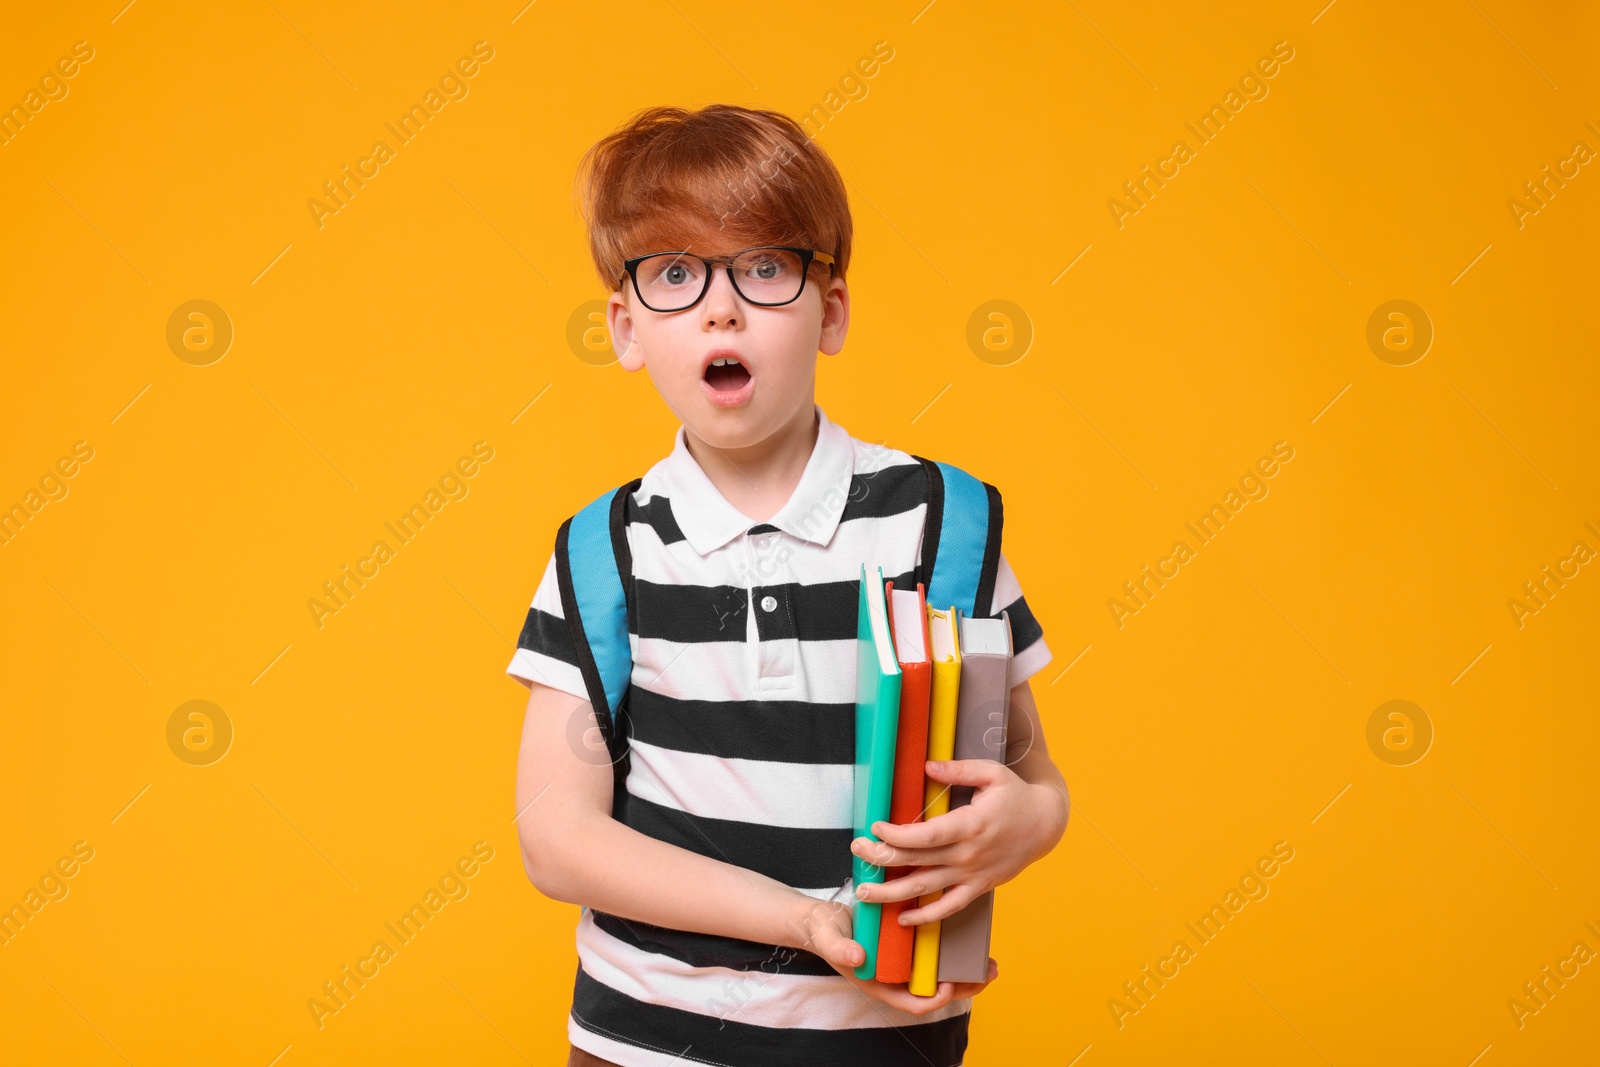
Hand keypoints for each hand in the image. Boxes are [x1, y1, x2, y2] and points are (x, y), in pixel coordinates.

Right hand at [790, 895, 997, 1014]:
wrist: (819, 917)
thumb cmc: (823, 931)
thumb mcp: (829, 938)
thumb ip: (840, 949)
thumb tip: (858, 958)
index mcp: (880, 983)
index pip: (912, 1003)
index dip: (933, 999)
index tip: (947, 985)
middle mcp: (895, 975)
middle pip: (934, 991)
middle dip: (962, 986)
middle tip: (987, 974)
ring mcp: (902, 961)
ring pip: (938, 973)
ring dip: (964, 970)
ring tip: (987, 961)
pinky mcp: (906, 943)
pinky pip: (932, 952)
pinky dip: (951, 948)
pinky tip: (968, 934)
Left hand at [850, 758, 1065, 925]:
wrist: (1046, 825)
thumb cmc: (1016, 795)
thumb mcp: (991, 773)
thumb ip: (958, 770)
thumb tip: (927, 766)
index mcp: (970, 825)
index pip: (925, 836)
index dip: (897, 835)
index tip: (875, 828)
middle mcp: (968, 854)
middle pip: (917, 862)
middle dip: (882, 858)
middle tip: (857, 852)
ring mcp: (973, 875)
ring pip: (926, 889)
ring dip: (892, 893)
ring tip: (864, 892)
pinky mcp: (979, 887)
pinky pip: (949, 907)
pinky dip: (926, 916)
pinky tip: (903, 918)